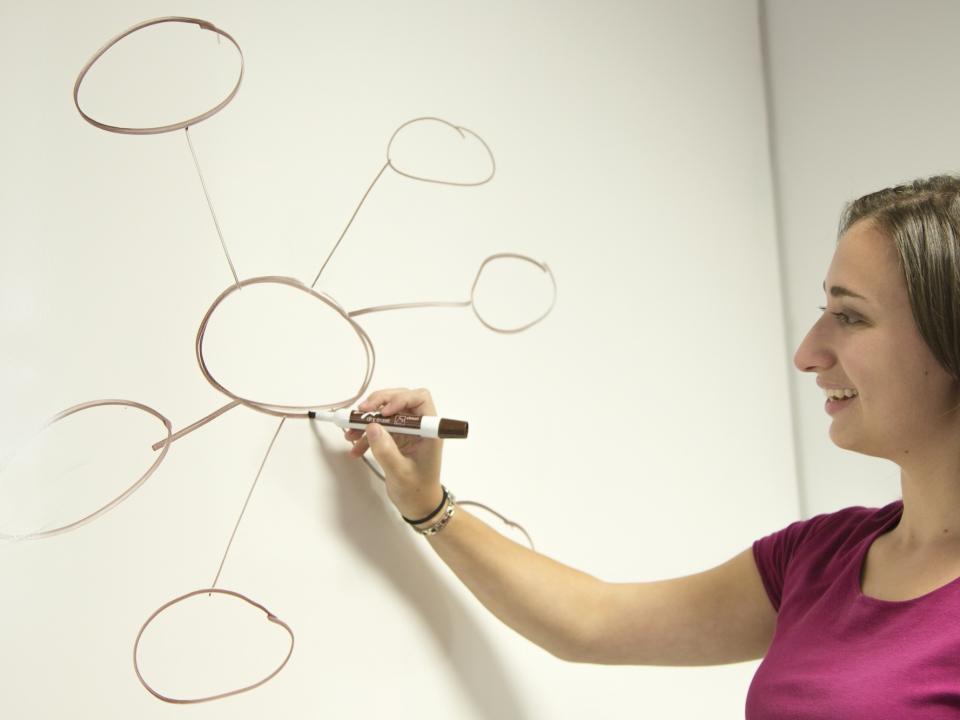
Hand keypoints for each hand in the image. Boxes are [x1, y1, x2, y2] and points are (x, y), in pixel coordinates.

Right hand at [344, 388, 443, 519]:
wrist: (418, 505)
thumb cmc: (417, 491)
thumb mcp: (400, 472)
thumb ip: (386, 450)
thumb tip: (372, 427)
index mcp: (429, 430)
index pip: (419, 399)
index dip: (400, 399)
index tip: (383, 411)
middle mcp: (419, 426)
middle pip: (400, 400)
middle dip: (378, 404)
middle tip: (360, 413)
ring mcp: (408, 432)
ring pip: (386, 414)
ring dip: (367, 420)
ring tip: (350, 433)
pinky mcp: (397, 439)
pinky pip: (380, 429)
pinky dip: (366, 436)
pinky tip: (355, 449)